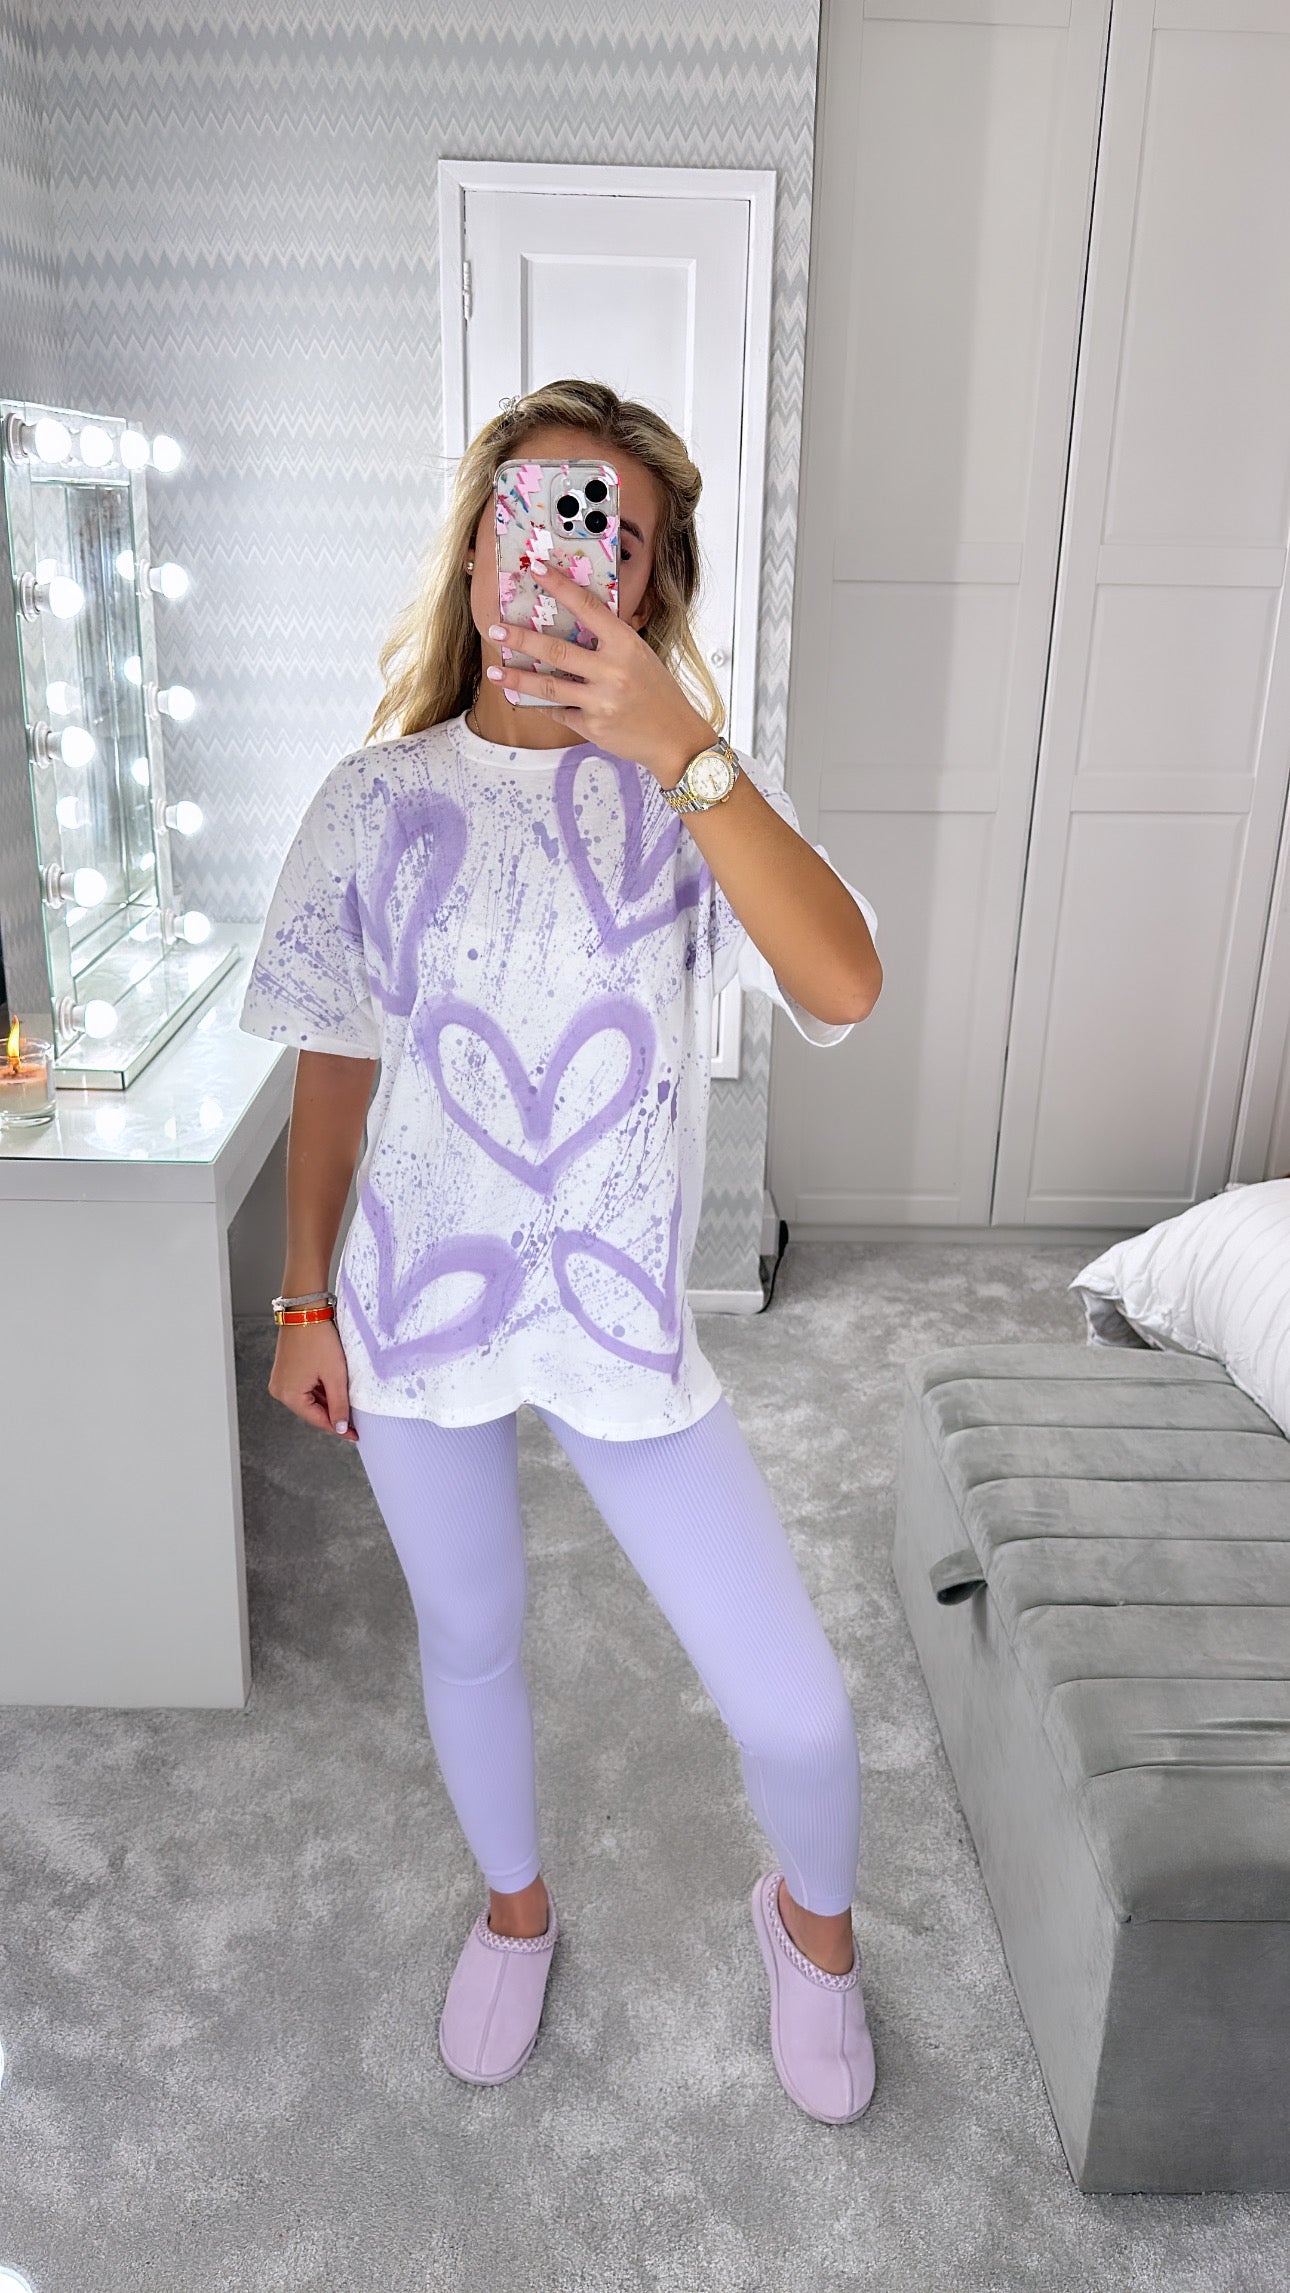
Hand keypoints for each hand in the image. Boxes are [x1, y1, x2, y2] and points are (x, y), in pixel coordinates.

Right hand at [268, 1319, 358, 1440]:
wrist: (305, 1311)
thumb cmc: (317, 1339)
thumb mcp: (335, 1375)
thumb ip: (339, 1404)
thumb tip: (340, 1427)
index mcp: (289, 1395)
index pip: (318, 1420)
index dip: (338, 1428)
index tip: (354, 1434)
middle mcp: (280, 1391)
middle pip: (312, 1411)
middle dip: (333, 1414)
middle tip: (355, 1419)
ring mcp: (281, 1381)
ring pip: (310, 1400)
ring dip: (328, 1401)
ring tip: (347, 1399)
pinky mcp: (286, 1372)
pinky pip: (305, 1389)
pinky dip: (320, 1390)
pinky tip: (335, 1387)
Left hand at [485, 561, 713, 785]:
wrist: (675, 738)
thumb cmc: (657, 693)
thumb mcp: (640, 657)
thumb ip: (609, 642)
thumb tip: (571, 624)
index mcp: (626, 645)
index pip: (588, 607)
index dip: (560, 586)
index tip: (537, 569)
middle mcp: (613, 671)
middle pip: (556, 649)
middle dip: (520, 639)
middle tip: (495, 629)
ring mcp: (601, 701)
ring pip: (548, 686)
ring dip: (517, 678)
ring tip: (495, 672)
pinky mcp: (593, 726)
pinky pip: (559, 712)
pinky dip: (543, 705)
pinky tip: (526, 699)